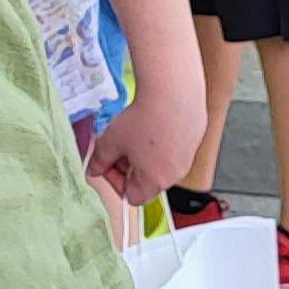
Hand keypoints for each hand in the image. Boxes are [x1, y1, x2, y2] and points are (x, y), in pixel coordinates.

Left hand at [82, 78, 202, 207]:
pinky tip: (152, 121)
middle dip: (129, 165)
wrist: (172, 92)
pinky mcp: (194, 139)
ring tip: (135, 130)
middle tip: (118, 144)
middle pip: (147, 180)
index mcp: (154, 181)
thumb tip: (93, 168)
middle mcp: (175, 174)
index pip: (132, 196)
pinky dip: (161, 140)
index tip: (108, 163)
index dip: (115, 181)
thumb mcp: (111, 141)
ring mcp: (187, 157)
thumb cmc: (143, 118)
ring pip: (160, 163)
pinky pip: (174, 147)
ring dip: (144, 153)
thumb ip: (99, 160)